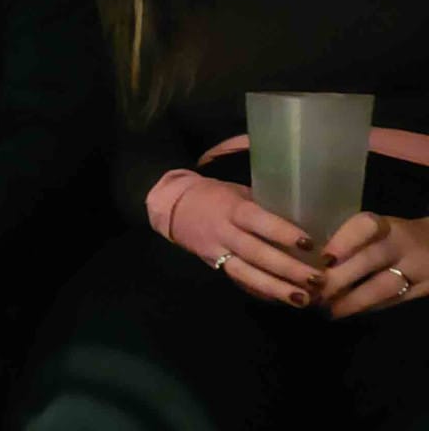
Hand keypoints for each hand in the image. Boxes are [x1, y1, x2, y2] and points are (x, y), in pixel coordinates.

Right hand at [171, 177, 323, 307]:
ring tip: (304, 299)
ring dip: (276, 289)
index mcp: (231, 208)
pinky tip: (282, 301)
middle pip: (256, 253)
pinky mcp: (214, 267)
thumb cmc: (216, 196)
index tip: (310, 244)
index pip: (258, 221)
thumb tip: (307, 219)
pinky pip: (239, 282)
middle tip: (318, 279)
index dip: (282, 233)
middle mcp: (224, 232)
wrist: (175, 209)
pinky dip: (261, 293)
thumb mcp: (239, 192)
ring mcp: (217, 252)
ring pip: (247, 274)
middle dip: (287, 269)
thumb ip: (266, 206)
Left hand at [319, 213, 428, 317]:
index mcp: (387, 225)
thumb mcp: (377, 231)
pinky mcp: (425, 291)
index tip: (323, 258)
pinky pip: (394, 302)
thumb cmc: (395, 237)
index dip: (343, 241)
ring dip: (352, 300)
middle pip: (370, 260)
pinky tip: (349, 312)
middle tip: (313, 292)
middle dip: (338, 278)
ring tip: (328, 309)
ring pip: (383, 287)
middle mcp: (403, 245)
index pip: (365, 226)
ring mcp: (419, 269)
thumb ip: (351, 242)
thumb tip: (312, 261)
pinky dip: (369, 308)